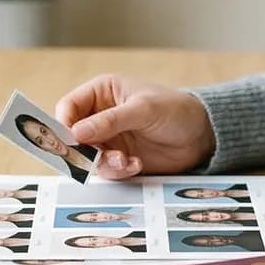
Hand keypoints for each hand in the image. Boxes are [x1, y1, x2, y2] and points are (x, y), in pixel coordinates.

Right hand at [55, 74, 216, 178]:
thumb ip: (109, 121)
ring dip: (103, 162)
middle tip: (95, 157)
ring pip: (86, 157)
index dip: (63, 123)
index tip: (70, 139)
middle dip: (82, 149)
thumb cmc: (174, 110)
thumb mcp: (142, 110)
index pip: (68, 107)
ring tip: (125, 160)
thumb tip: (76, 132)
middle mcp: (100, 116)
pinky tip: (136, 164)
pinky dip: (118, 171)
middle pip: (72, 136)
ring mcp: (108, 139)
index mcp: (101, 93)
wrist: (200, 135)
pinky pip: (105, 170)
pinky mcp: (119, 159)